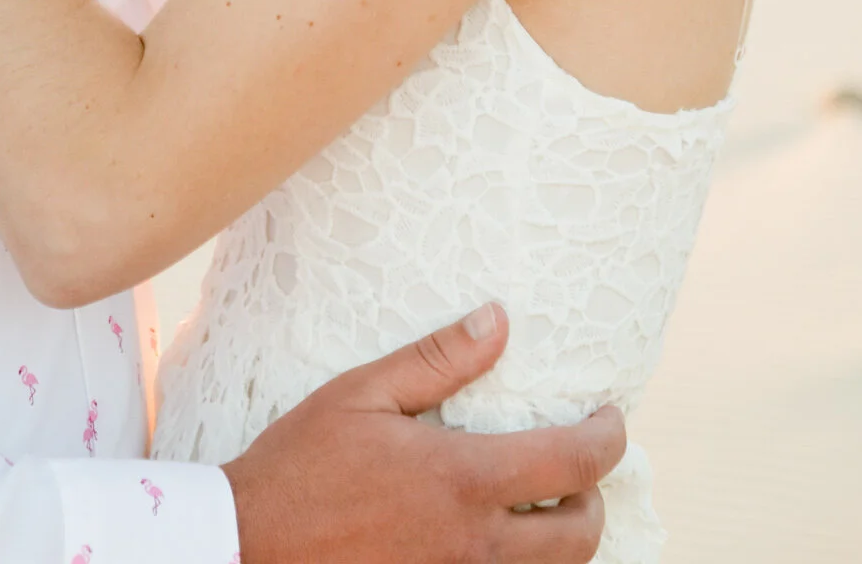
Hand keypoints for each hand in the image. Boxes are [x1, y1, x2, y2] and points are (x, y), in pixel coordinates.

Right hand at [224, 306, 622, 563]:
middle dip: (595, 495)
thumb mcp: (363, 393)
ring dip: (565, 540)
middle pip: (580, 536)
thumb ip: (438, 360)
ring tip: (548, 502)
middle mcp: (474, 544)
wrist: (250, 545)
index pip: (573, 463)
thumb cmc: (302, 462)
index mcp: (462, 480)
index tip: (611, 417)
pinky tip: (500, 537)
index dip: (609, 438)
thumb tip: (499, 321)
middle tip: (579, 463)